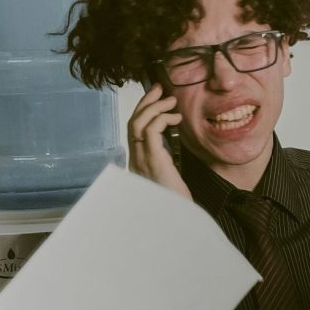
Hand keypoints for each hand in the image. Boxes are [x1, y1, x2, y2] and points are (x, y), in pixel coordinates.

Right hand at [129, 83, 189, 198]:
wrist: (176, 221)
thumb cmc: (176, 202)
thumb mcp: (169, 178)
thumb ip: (165, 161)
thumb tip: (170, 144)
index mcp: (137, 163)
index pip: (133, 130)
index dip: (142, 110)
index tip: (156, 97)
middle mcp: (135, 160)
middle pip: (132, 122)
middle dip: (145, 101)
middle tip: (160, 88)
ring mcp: (141, 161)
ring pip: (138, 123)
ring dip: (154, 107)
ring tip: (171, 101)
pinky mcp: (153, 162)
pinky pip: (151, 132)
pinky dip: (161, 119)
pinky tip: (175, 118)